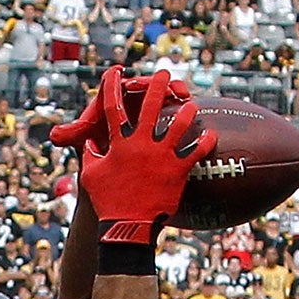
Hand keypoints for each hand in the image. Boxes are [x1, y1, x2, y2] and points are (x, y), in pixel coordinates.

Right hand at [64, 67, 215, 245]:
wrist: (127, 227)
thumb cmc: (108, 202)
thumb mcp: (91, 175)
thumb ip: (90, 154)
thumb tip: (87, 142)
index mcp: (118, 142)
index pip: (113, 106)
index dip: (112, 85)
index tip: (115, 72)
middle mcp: (141, 143)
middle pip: (150, 105)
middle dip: (158, 86)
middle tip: (165, 73)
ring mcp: (161, 155)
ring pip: (178, 124)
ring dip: (186, 112)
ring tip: (191, 104)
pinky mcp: (177, 170)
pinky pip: (196, 151)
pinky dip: (205, 142)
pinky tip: (212, 134)